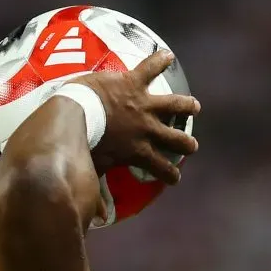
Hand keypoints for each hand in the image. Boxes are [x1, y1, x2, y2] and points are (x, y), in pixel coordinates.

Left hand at [74, 50, 200, 184]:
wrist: (75, 117)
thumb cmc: (81, 146)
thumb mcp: (94, 170)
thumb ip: (99, 189)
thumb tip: (99, 215)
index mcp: (137, 151)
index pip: (160, 167)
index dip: (170, 174)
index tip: (174, 178)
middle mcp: (147, 129)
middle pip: (176, 138)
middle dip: (186, 143)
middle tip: (191, 145)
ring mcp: (143, 105)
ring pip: (175, 104)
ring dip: (186, 105)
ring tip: (194, 106)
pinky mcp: (134, 83)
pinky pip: (151, 67)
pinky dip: (160, 60)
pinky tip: (167, 56)